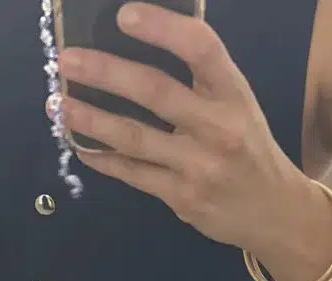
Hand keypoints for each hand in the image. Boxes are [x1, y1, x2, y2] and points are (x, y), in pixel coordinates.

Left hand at [58, 3, 331, 280]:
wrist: (272, 210)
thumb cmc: (247, 145)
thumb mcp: (236, 102)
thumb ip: (199, 78)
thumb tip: (139, 47)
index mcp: (233, 93)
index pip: (199, 49)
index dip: (161, 28)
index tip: (124, 15)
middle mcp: (218, 127)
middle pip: (155, 92)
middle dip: (105, 73)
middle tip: (67, 61)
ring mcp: (198, 166)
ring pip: (134, 138)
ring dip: (91, 119)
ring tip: (58, 104)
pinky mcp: (182, 198)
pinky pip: (133, 174)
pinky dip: (103, 158)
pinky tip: (79, 144)